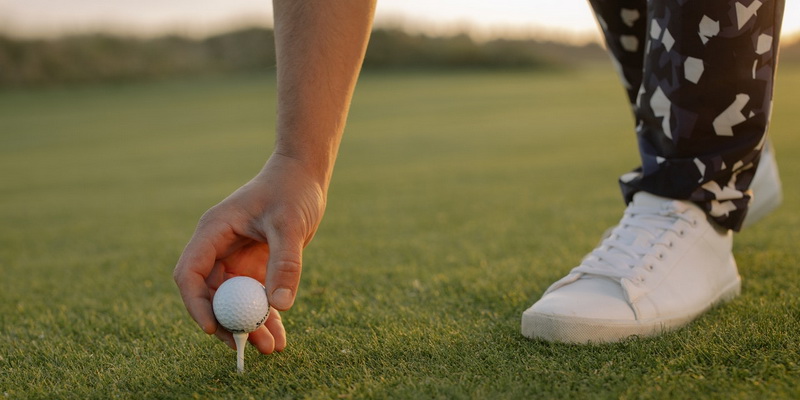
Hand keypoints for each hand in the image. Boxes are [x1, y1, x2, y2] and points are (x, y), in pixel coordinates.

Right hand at [173, 153, 326, 352]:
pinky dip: (266, 317)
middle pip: (212, 294)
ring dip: (250, 326)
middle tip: (247, 348)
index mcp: (214, 231)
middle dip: (228, 323)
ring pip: (235, 301)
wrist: (306, 175)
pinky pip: (255, 298)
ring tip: (273, 348)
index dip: (197, 304)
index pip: (191, 273)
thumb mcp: (290, 224)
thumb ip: (285, 262)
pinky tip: (280, 337)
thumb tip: (280, 305)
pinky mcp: (255, 266)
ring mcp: (236, 258)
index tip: (213, 329)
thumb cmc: (293, 190)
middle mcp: (219, 247)